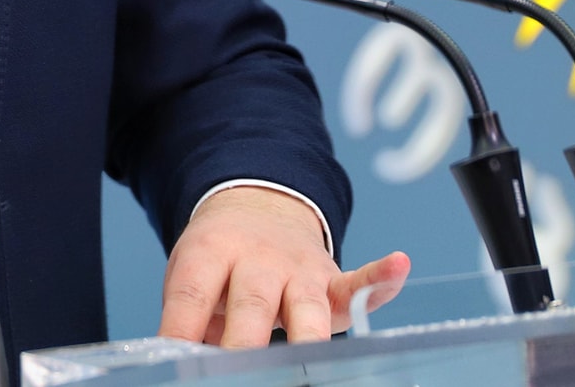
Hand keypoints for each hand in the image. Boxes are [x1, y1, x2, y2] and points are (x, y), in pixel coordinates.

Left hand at [157, 186, 409, 346]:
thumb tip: (186, 363)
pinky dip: (380, 278)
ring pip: (306, 306)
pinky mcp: (332, 280)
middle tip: (239, 370)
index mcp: (212, 251)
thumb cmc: (220, 258)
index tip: (176, 361)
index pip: (193, 293)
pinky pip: (359, 280)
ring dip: (307, 335)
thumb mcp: (192, 275)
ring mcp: (298, 268)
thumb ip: (192, 320)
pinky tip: (398, 266)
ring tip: (310, 359)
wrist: (256, 205)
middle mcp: (257, 258)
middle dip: (245, 342)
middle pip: (252, 302)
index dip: (181, 328)